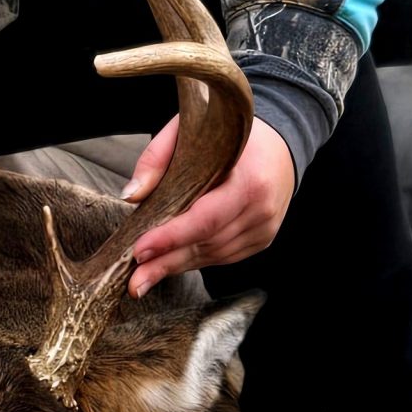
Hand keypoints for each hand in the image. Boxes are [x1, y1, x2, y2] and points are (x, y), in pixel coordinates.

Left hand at [123, 116, 294, 297]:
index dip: (171, 237)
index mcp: (250, 180)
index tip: (140, 250)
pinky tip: (172, 263)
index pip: (206, 218)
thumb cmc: (228, 135)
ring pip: (213, 255)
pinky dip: (195, 260)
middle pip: (206, 243)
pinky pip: (223, 256)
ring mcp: (264, 228)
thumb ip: (157, 156)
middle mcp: (261, 210)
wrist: (279, 143)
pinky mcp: (261, 239)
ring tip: (144, 276)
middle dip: (165, 262)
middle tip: (133, 282)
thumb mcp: (189, 129)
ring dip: (177, 266)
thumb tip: (132, 196)